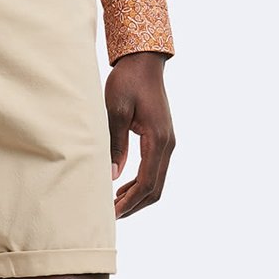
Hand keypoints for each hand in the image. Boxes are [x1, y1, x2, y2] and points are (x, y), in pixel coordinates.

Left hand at [105, 52, 175, 218]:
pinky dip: (139, 184)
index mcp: (158, 139)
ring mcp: (167, 143)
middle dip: (133, 205)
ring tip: (113, 205)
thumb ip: (115, 144)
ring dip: (137, 197)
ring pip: (156, 182)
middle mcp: (168, 144)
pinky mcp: (162, 140)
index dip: (129, 202)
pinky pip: (154, 170)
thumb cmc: (127, 81)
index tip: (112, 214)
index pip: (147, 182)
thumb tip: (113, 176)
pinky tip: (122, 187)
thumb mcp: (115, 111)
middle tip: (110, 216)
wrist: (143, 62)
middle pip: (155, 189)